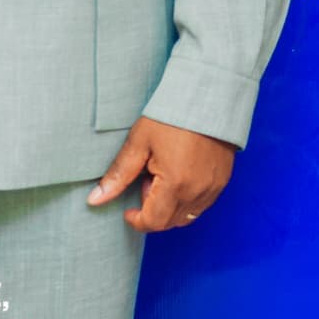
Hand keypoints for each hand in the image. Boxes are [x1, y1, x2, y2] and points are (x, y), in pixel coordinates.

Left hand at [89, 116, 237, 232]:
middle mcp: (197, 192)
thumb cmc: (173, 116)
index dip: (136, 220)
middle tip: (146, 182)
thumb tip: (95, 200)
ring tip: (164, 177)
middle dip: (152, 211)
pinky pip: (202, 204)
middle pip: (169, 222)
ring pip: (187, 216)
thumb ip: (118, 175)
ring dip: (170, 207)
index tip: (128, 209)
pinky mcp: (222, 181)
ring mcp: (213, 187)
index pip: (153, 222)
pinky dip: (187, 200)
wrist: (209, 96)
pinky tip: (180, 176)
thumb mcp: (139, 143)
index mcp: (175, 184)